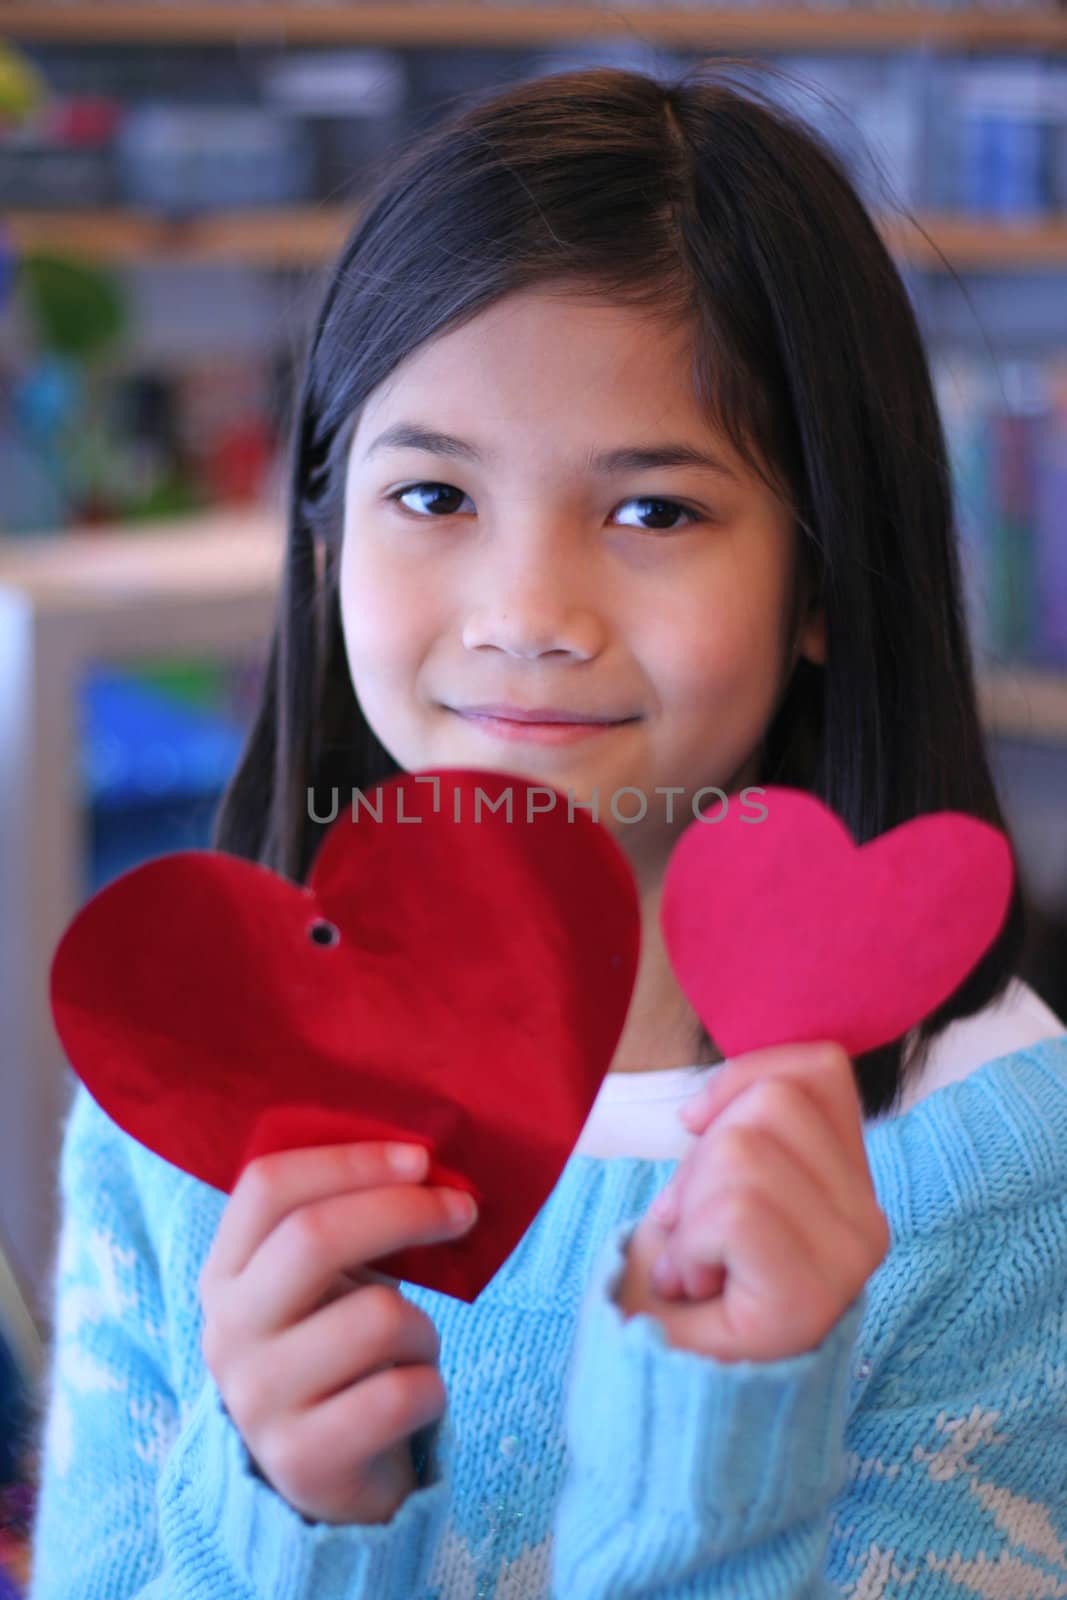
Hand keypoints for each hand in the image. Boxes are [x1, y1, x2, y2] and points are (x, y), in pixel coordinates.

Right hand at [198, 1139, 477, 1525]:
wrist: (326, 1473)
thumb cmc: (338, 1348)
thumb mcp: (327, 1283)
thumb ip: (352, 1222)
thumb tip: (427, 1166)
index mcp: (225, 1273)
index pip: (268, 1186)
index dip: (349, 1160)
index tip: (420, 1157)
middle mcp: (227, 1332)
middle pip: (314, 1237)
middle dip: (404, 1211)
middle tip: (462, 1209)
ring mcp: (257, 1400)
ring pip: (376, 1318)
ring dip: (422, 1326)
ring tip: (411, 1347)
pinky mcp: (303, 1460)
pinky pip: (400, 1394)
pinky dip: (430, 1387)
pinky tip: (413, 1397)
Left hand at [615, 1041, 889, 1362]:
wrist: (671, 1391)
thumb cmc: (689, 1281)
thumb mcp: (714, 1183)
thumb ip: (737, 1132)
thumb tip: (706, 1109)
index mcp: (852, 1181)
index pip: (821, 1069)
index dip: (745, 1076)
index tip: (696, 1124)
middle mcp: (869, 1217)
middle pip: (772, 1104)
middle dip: (702, 1154)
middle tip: (692, 1229)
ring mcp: (849, 1258)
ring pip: (744, 1152)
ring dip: (690, 1208)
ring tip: (695, 1264)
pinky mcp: (816, 1293)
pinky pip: (732, 1212)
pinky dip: (688, 1245)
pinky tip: (694, 1285)